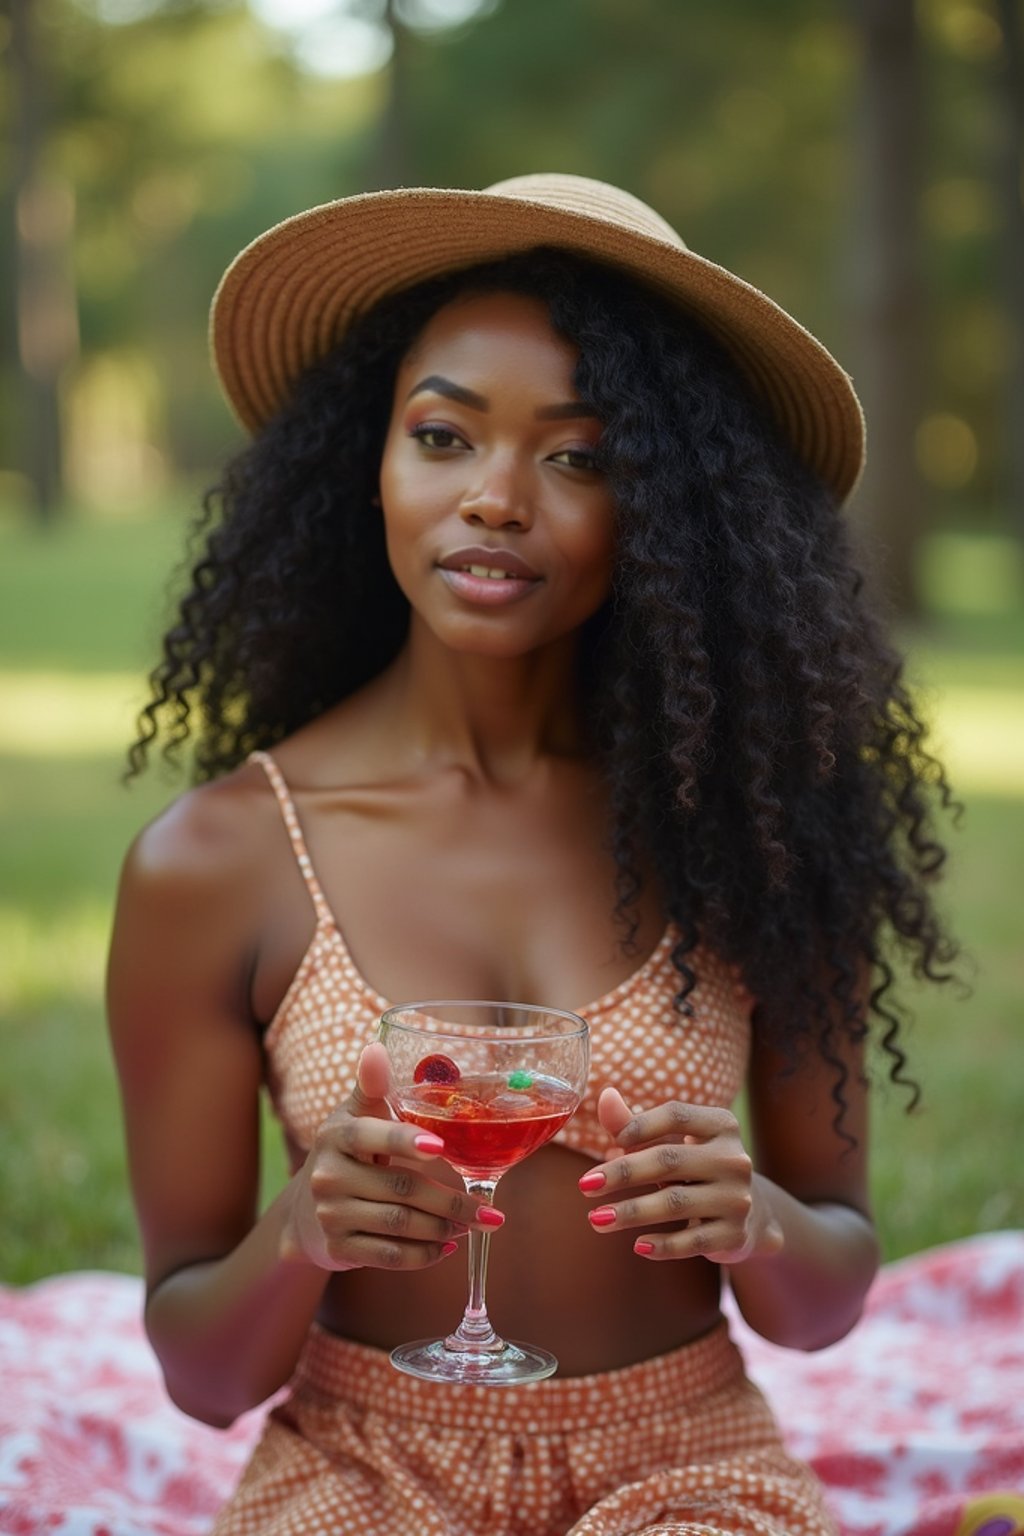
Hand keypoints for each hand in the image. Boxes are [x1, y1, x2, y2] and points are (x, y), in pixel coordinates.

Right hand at [280, 1042, 501, 1271]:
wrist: (304, 1213)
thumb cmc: (346, 1154)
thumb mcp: (353, 1117)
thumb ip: (371, 1087)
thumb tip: (378, 1046)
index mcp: (337, 1135)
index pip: (372, 1136)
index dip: (405, 1140)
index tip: (440, 1147)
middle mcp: (329, 1175)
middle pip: (401, 1188)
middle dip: (452, 1202)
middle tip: (489, 1212)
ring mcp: (331, 1214)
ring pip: (399, 1225)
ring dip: (443, 1228)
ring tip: (472, 1226)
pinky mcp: (338, 1248)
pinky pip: (389, 1256)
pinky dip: (423, 1255)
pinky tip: (446, 1248)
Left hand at [578, 1087, 782, 1264]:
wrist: (750, 1215)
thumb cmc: (695, 1170)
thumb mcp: (671, 1144)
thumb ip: (634, 1124)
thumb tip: (605, 1095)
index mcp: (720, 1125)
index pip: (675, 1114)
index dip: (640, 1125)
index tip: (611, 1141)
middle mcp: (734, 1158)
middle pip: (669, 1160)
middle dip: (622, 1173)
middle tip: (585, 1185)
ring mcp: (737, 1198)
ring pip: (676, 1203)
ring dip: (631, 1212)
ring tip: (596, 1219)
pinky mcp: (735, 1235)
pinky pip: (692, 1241)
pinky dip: (663, 1245)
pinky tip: (637, 1247)